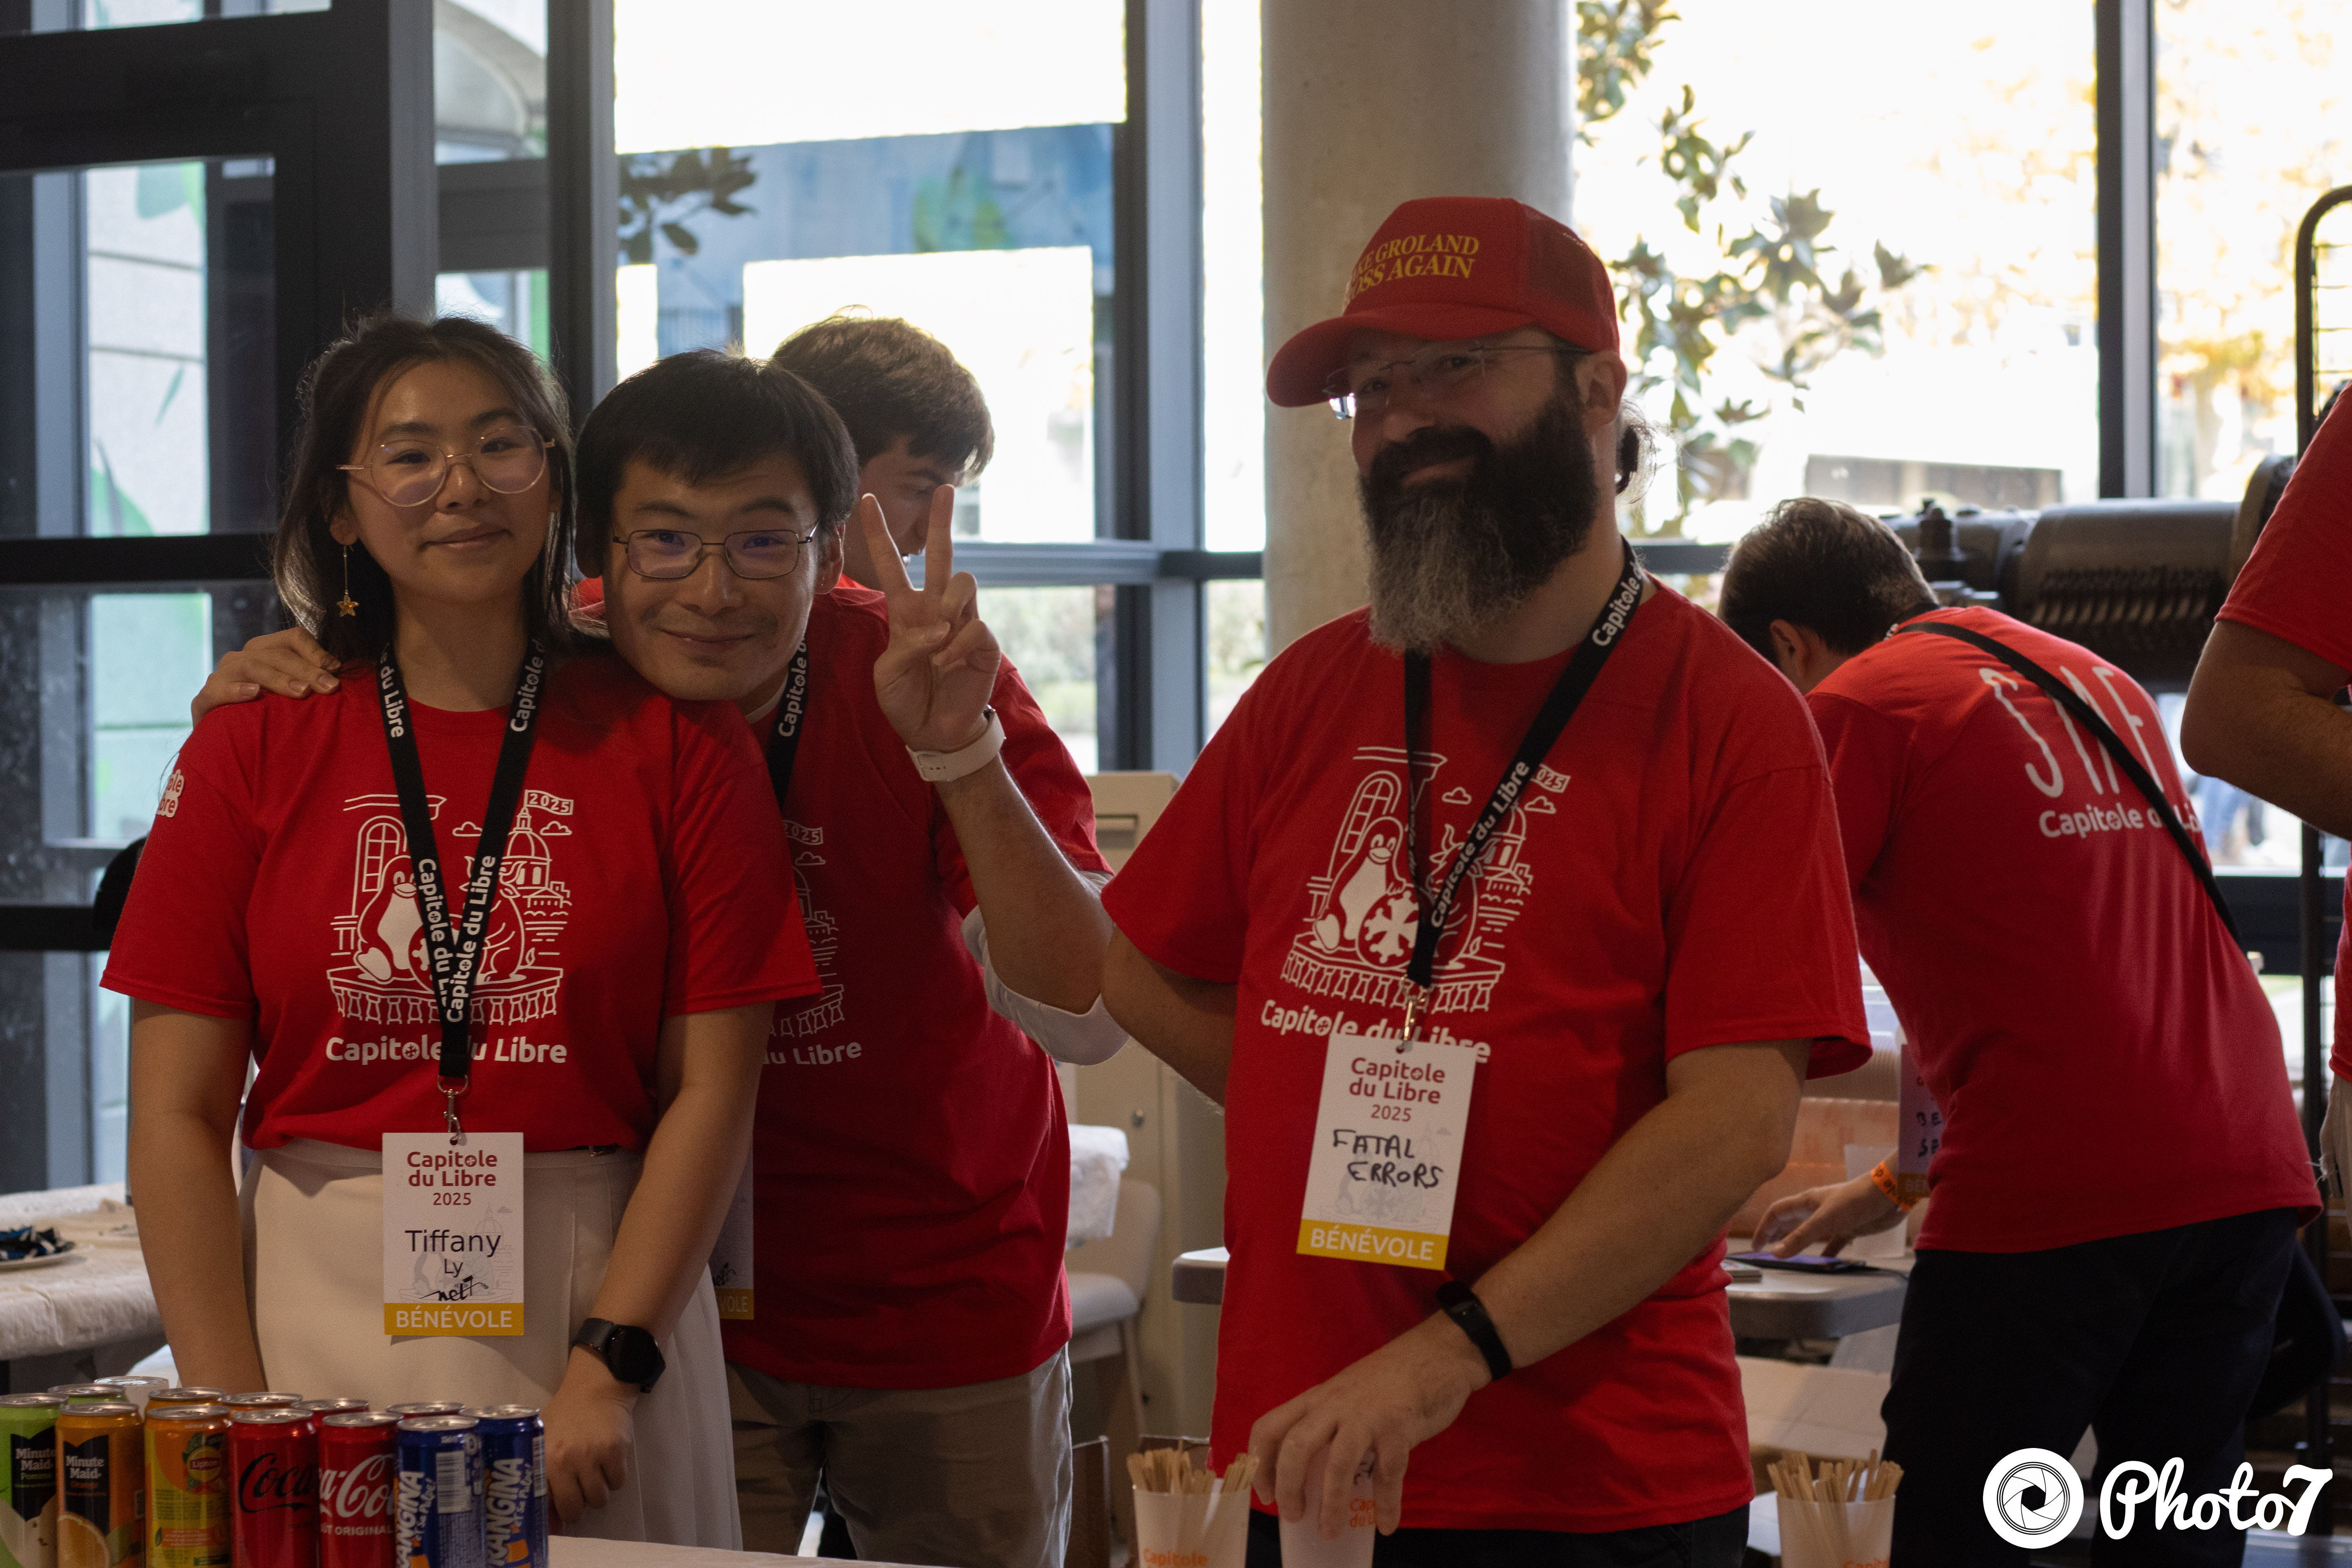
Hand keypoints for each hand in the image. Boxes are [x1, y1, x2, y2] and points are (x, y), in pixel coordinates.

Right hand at [191, 628, 338, 722]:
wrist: (229, 744)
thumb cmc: (271, 717)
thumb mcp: (294, 695)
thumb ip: (312, 680)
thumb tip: (338, 671)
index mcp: (266, 651)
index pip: (293, 638)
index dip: (316, 651)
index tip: (336, 671)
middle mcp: (243, 658)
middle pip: (277, 654)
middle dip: (306, 670)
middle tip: (329, 687)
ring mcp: (222, 676)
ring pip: (250, 666)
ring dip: (278, 679)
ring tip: (300, 691)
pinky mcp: (204, 700)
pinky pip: (216, 691)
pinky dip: (235, 690)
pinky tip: (254, 694)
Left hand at [541, 1347, 638, 1527]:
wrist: (595, 1387)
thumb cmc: (565, 1417)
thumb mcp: (545, 1444)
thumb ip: (545, 1481)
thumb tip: (554, 1525)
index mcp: (543, 1460)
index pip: (547, 1505)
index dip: (555, 1515)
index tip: (561, 1517)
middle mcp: (566, 1460)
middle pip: (575, 1509)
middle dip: (579, 1505)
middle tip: (580, 1491)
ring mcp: (592, 1456)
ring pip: (599, 1499)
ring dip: (598, 1491)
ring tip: (594, 1471)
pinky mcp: (616, 1451)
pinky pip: (618, 1483)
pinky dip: (615, 1477)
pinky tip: (608, 1460)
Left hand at [858, 487, 1001, 752]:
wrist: (933, 731)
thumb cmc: (905, 699)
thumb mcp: (887, 673)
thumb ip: (906, 646)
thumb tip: (940, 628)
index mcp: (905, 610)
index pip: (891, 564)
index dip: (879, 534)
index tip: (865, 501)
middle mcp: (936, 608)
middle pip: (940, 554)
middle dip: (941, 521)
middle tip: (945, 489)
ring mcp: (962, 622)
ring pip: (964, 581)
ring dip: (950, 604)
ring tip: (940, 636)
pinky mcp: (984, 642)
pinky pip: (974, 628)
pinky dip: (958, 647)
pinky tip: (949, 666)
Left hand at [1249, 1314, 1488, 1537]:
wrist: (1437, 1353)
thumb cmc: (1389, 1378)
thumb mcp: (1346, 1394)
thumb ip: (1329, 1422)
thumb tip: (1313, 1471)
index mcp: (1316, 1398)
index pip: (1270, 1426)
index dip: (1261, 1463)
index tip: (1266, 1494)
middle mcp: (1334, 1405)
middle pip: (1296, 1446)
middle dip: (1289, 1487)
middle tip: (1294, 1515)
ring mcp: (1367, 1416)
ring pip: (1338, 1464)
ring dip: (1332, 1504)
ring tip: (1330, 1531)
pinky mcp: (1399, 1427)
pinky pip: (1388, 1473)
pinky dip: (1386, 1503)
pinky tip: (1387, 1523)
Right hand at [1753, 1173, 1903, 1257]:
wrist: (1888, 1195)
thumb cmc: (1855, 1201)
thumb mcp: (1824, 1220)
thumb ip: (1800, 1237)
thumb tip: (1775, 1253)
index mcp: (1806, 1202)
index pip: (1777, 1212)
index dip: (1764, 1227)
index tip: (1756, 1245)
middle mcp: (1816, 1209)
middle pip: (1789, 1220)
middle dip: (1775, 1233)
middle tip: (1764, 1249)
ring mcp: (1833, 1218)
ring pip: (1808, 1231)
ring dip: (1796, 1241)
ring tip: (1787, 1254)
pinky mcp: (1848, 1227)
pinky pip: (1832, 1242)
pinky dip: (1826, 1252)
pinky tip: (1824, 1262)